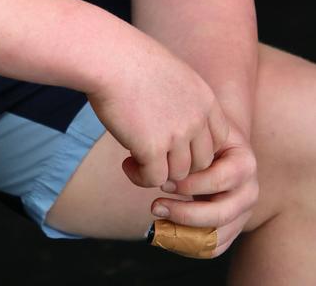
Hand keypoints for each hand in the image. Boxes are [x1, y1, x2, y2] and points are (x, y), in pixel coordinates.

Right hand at [87, 29, 229, 188]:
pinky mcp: (152, 148)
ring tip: (136, 159)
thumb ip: (181, 98)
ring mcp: (177, 134)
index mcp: (205, 98)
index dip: (196, 146)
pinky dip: (140, 177)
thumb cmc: (129, 58)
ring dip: (158, 172)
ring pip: (179, 174)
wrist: (108, 57)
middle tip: (155, 156)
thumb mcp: (170, 72)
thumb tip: (174, 123)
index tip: (174, 143)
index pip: (218, 138)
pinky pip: (154, 179)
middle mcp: (197, 118)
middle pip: (202, 161)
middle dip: (179, 163)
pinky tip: (126, 164)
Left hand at [151, 123, 258, 257]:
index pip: (217, 180)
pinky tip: (165, 230)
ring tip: (158, 221)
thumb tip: (130, 165)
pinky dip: (188, 245)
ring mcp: (243, 212)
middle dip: (183, 213)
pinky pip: (213, 248)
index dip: (187, 184)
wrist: (218, 141)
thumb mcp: (194, 130)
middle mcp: (249, 190)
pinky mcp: (233, 228)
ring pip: (216, 237)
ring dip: (183, 233)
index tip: (161, 180)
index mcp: (244, 162)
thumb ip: (173, 144)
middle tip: (155, 206)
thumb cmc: (200, 133)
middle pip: (219, 214)